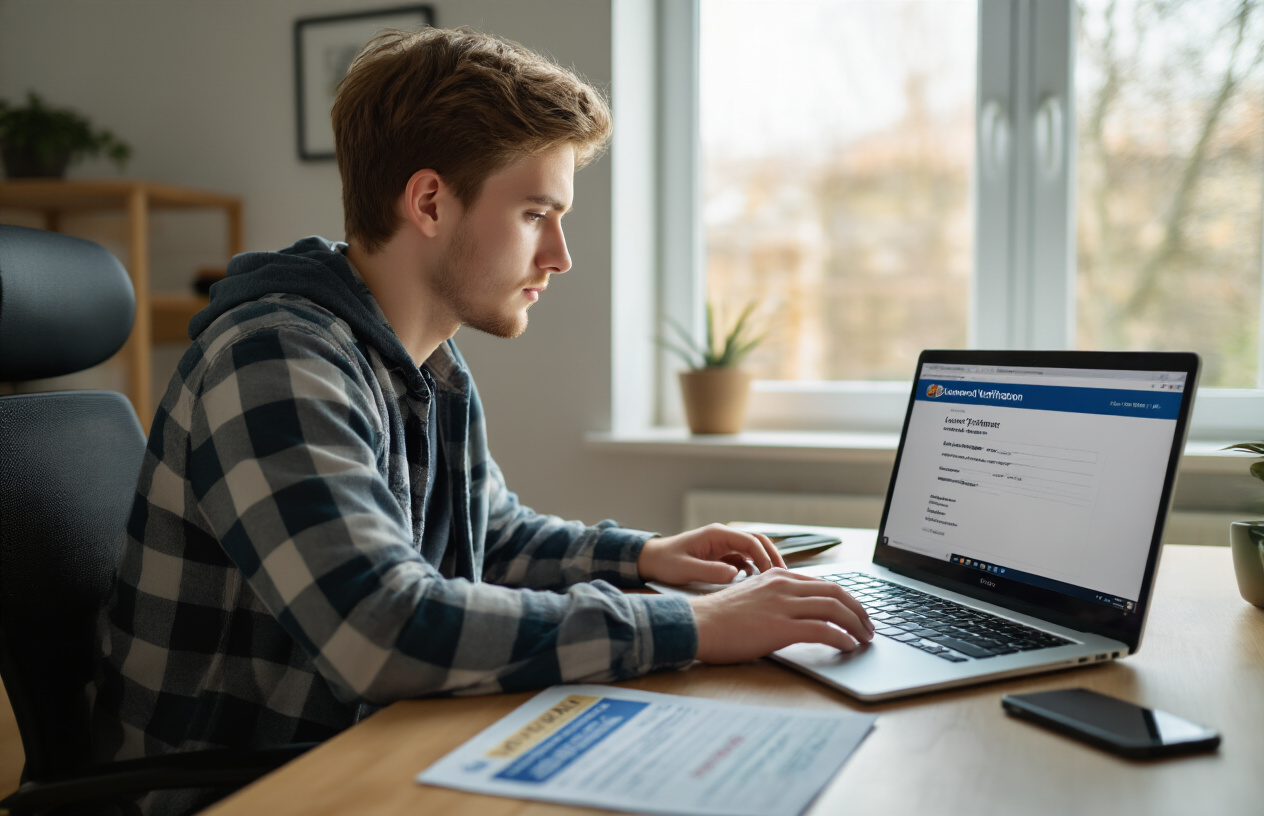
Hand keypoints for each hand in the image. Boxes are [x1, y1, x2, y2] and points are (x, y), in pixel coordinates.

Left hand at [637, 523, 785, 585]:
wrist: (651, 560)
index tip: (772, 575)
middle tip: (784, 576)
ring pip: (753, 550)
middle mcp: (723, 537)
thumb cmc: (665, 562)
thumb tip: (736, 575)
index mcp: (717, 534)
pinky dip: (754, 569)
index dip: (764, 556)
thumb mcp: (685, 569)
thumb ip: (709, 571)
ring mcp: (723, 546)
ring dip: (765, 562)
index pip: (750, 541)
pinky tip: (756, 584)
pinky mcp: (722, 556)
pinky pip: (744, 559)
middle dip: (772, 556)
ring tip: (775, 581)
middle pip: (757, 542)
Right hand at [689, 569, 873, 663]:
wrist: (695, 624)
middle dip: (858, 611)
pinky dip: (841, 638)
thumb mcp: (750, 596)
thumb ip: (774, 598)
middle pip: (836, 592)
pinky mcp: (781, 627)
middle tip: (869, 627)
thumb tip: (796, 613)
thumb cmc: (718, 618)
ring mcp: (783, 605)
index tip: (855, 613)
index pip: (824, 583)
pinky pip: (823, 630)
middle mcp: (783, 585)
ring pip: (835, 608)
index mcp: (777, 576)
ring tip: (864, 639)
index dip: (846, 599)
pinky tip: (847, 646)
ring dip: (856, 625)